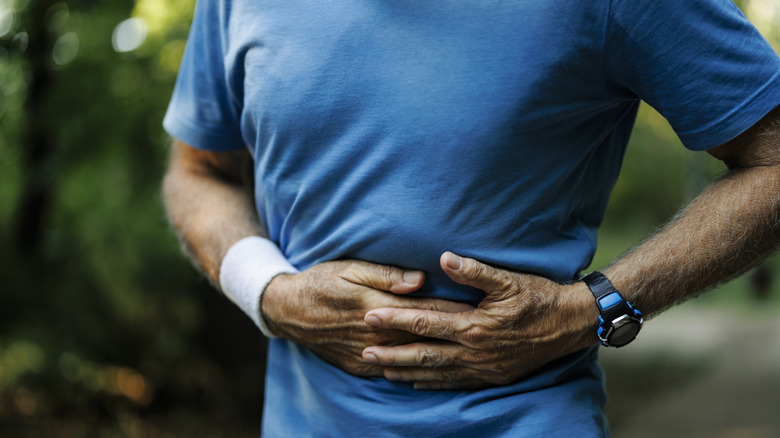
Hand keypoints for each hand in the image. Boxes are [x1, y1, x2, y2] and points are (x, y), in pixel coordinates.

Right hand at [262, 260, 472, 376]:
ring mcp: (366, 354)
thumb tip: (421, 280)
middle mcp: (375, 334)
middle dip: (452, 336)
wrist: (288, 311)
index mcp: (376, 305)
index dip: (452, 311)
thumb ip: (387, 275)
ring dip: (437, 356)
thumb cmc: (323, 282)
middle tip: (483, 335)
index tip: (479, 310)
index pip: (423, 310)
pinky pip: (392, 372)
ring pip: (410, 358)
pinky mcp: (358, 368)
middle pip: (421, 336)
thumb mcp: (351, 268)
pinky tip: (432, 372)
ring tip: (466, 355)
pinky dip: (412, 372)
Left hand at [361, 252, 598, 389]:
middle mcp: (475, 351)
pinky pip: (456, 383)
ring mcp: (483, 367)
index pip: (425, 322)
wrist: (571, 324)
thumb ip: (474, 270)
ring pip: (436, 372)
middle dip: (391, 352)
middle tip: (364, 350)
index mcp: (474, 326)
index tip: (369, 316)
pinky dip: (434, 384)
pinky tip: (418, 383)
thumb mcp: (509, 279)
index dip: (395, 319)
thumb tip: (444, 258)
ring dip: (407, 371)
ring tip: (382, 369)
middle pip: (424, 354)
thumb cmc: (539, 297)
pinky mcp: (492, 376)